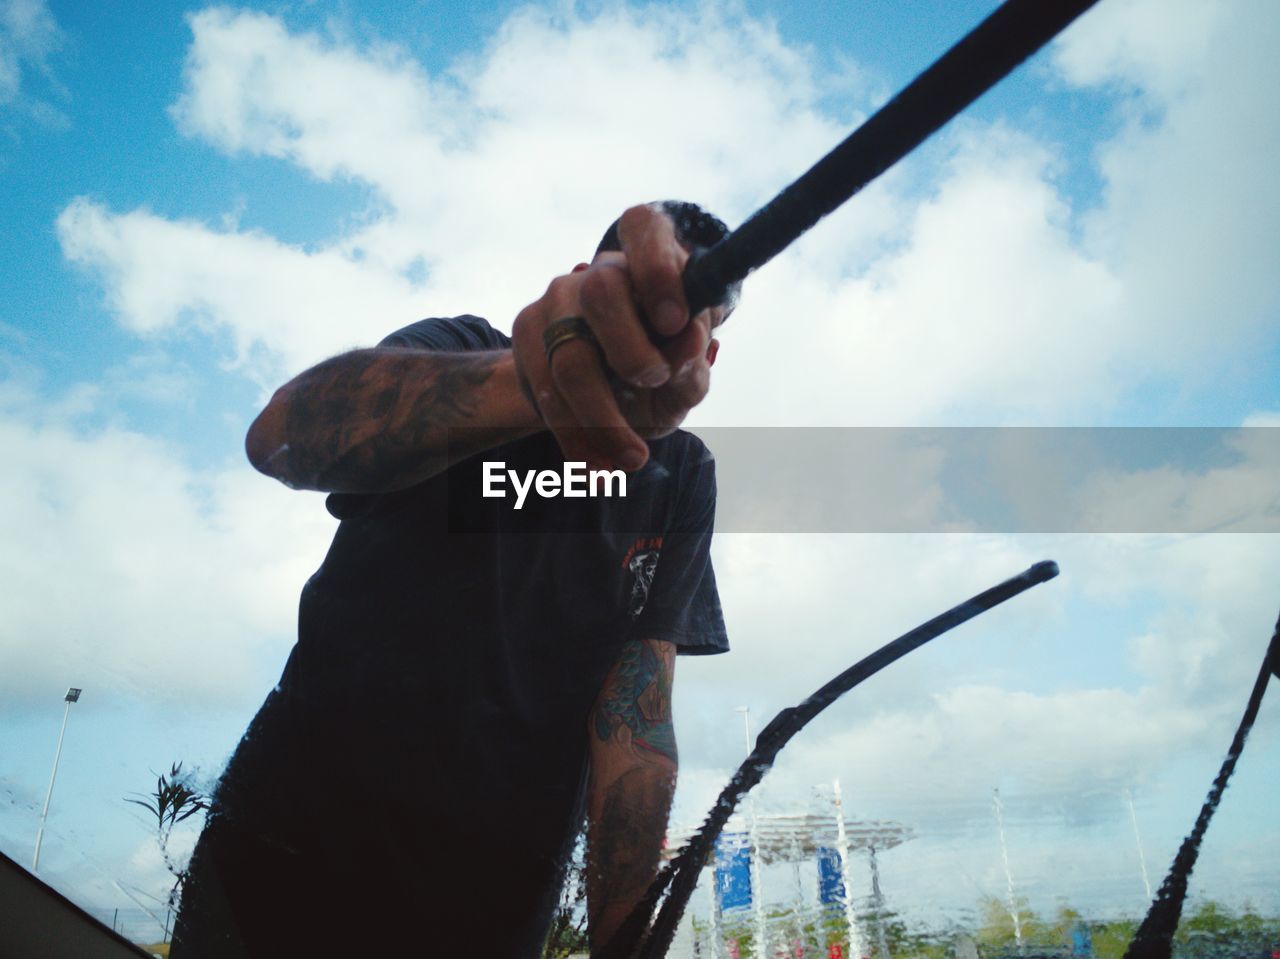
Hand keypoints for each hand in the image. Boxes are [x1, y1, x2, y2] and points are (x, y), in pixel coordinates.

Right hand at [511, 204, 724, 470]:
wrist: (598, 391)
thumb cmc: (657, 371)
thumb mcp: (684, 373)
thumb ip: (692, 362)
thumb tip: (693, 340)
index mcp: (648, 260)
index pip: (645, 229)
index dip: (660, 270)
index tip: (677, 321)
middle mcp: (598, 271)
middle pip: (602, 294)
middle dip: (631, 350)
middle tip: (653, 384)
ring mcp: (556, 300)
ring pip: (569, 357)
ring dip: (603, 419)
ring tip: (631, 460)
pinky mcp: (526, 333)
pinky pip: (545, 391)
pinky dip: (576, 437)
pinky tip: (597, 466)